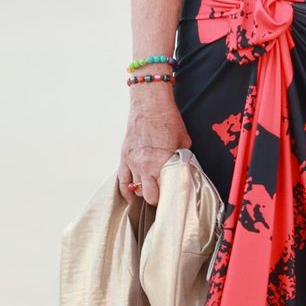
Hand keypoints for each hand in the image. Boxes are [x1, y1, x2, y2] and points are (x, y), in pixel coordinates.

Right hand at [117, 88, 190, 205]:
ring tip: (151, 193)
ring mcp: (132, 162)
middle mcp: (144, 166)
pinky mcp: (124, 157)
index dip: (169, 197)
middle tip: (163, 199)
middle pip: (148, 195)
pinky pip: (121, 180)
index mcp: (161, 162)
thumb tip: (184, 170)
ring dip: (143, 192)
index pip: (164, 191)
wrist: (150, 106)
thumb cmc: (168, 121)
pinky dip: (125, 190)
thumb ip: (182, 159)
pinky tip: (130, 197)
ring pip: (135, 189)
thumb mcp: (184, 141)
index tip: (173, 199)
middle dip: (157, 199)